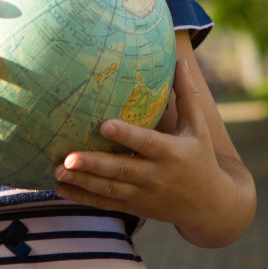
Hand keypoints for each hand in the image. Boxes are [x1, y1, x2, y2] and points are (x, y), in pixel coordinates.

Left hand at [54, 54, 245, 245]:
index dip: (126, 135)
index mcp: (172, 153)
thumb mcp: (198, 128)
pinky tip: (60, 188)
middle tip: (68, 156)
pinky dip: (83, 197)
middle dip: (94, 164)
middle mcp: (156, 176)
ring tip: (57, 169)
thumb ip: (187, 95)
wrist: (210, 205)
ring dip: (83, 181)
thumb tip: (179, 61)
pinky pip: (106, 203)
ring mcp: (144, 195)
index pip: (146, 143)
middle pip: (122, 169)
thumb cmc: (201, 158)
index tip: (103, 124)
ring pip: (109, 189)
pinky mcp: (135, 207)